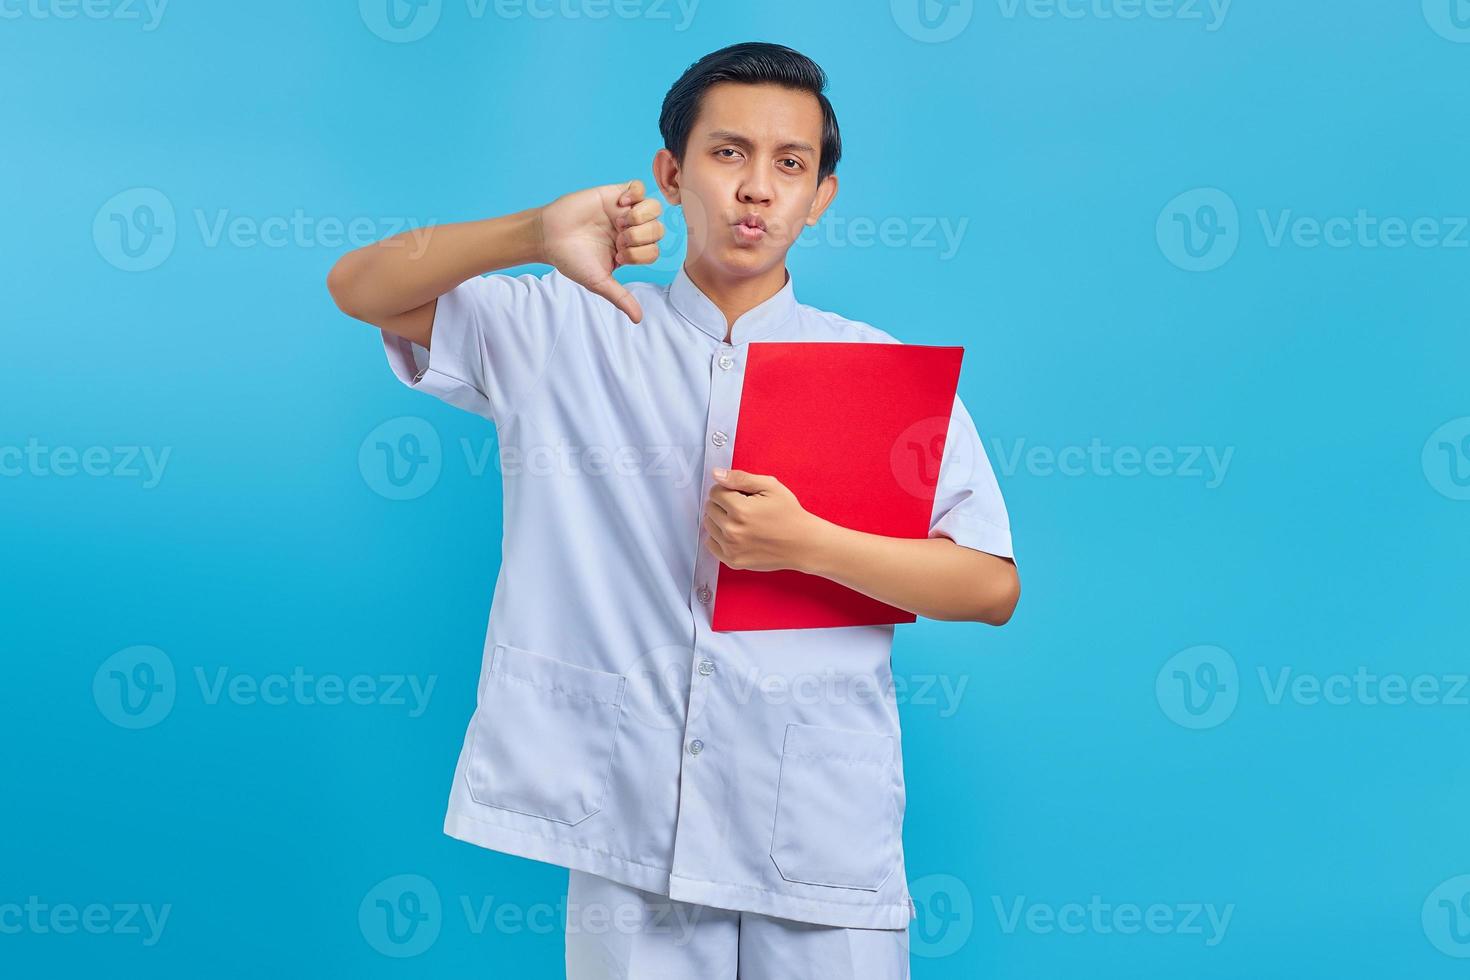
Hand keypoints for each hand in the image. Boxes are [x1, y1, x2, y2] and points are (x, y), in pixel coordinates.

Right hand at [538, 179, 663, 322]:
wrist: (548, 236)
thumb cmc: (571, 259)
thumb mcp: (598, 282)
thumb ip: (620, 297)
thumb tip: (638, 319)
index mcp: (630, 251)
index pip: (654, 251)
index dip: (641, 254)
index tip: (619, 256)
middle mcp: (631, 231)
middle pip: (659, 230)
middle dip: (641, 237)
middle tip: (619, 239)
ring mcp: (624, 211)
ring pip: (655, 208)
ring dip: (641, 216)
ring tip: (621, 220)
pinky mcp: (614, 194)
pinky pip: (639, 186)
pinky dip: (635, 195)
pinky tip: (619, 204)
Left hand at [702, 468, 827, 572]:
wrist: (803, 544)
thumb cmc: (789, 513)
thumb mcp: (770, 487)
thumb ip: (740, 478)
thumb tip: (716, 474)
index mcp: (740, 510)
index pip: (715, 492)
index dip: (728, 490)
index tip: (741, 495)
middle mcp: (732, 530)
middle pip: (710, 508)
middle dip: (723, 504)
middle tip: (744, 508)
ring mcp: (731, 548)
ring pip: (709, 525)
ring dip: (720, 519)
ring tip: (741, 521)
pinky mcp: (732, 561)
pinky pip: (710, 544)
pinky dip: (719, 537)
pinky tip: (736, 533)